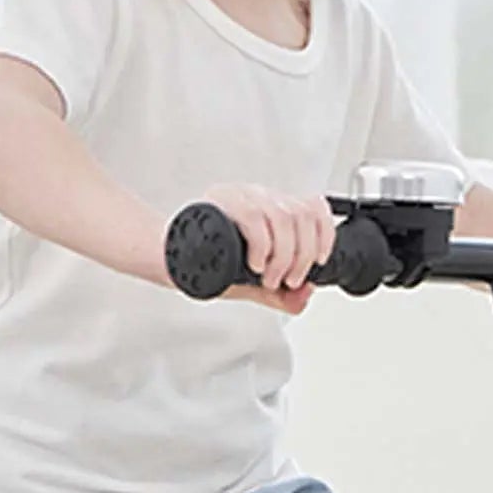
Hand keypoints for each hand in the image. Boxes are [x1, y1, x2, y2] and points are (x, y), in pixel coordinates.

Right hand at [202, 182, 337, 315]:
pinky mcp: (221, 201)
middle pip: (302, 215)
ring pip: (283, 218)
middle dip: (303, 256)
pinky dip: (262, 248)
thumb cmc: (203, 262)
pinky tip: (254, 264)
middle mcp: (258, 196)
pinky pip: (255, 218)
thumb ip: (280, 292)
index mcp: (271, 207)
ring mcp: (240, 195)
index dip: (325, 235)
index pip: (313, 206)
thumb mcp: (250, 281)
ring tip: (269, 277)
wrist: (167, 257)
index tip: (318, 261)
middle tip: (289, 280)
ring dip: (284, 257)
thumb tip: (303, 297)